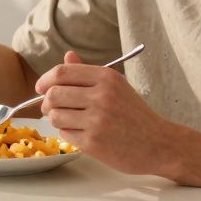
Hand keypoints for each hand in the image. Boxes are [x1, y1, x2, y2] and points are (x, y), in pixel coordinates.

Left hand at [36, 51, 197, 181]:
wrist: (159, 144)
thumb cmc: (135, 115)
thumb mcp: (116, 86)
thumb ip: (88, 72)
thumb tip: (67, 55)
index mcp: (107, 78)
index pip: (62, 73)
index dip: (45, 80)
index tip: (41, 88)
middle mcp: (101, 96)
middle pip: (53, 93)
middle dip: (47, 102)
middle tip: (51, 108)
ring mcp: (97, 120)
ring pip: (55, 115)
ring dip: (56, 120)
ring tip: (70, 121)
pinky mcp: (94, 142)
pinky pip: (65, 134)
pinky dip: (68, 134)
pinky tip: (82, 134)